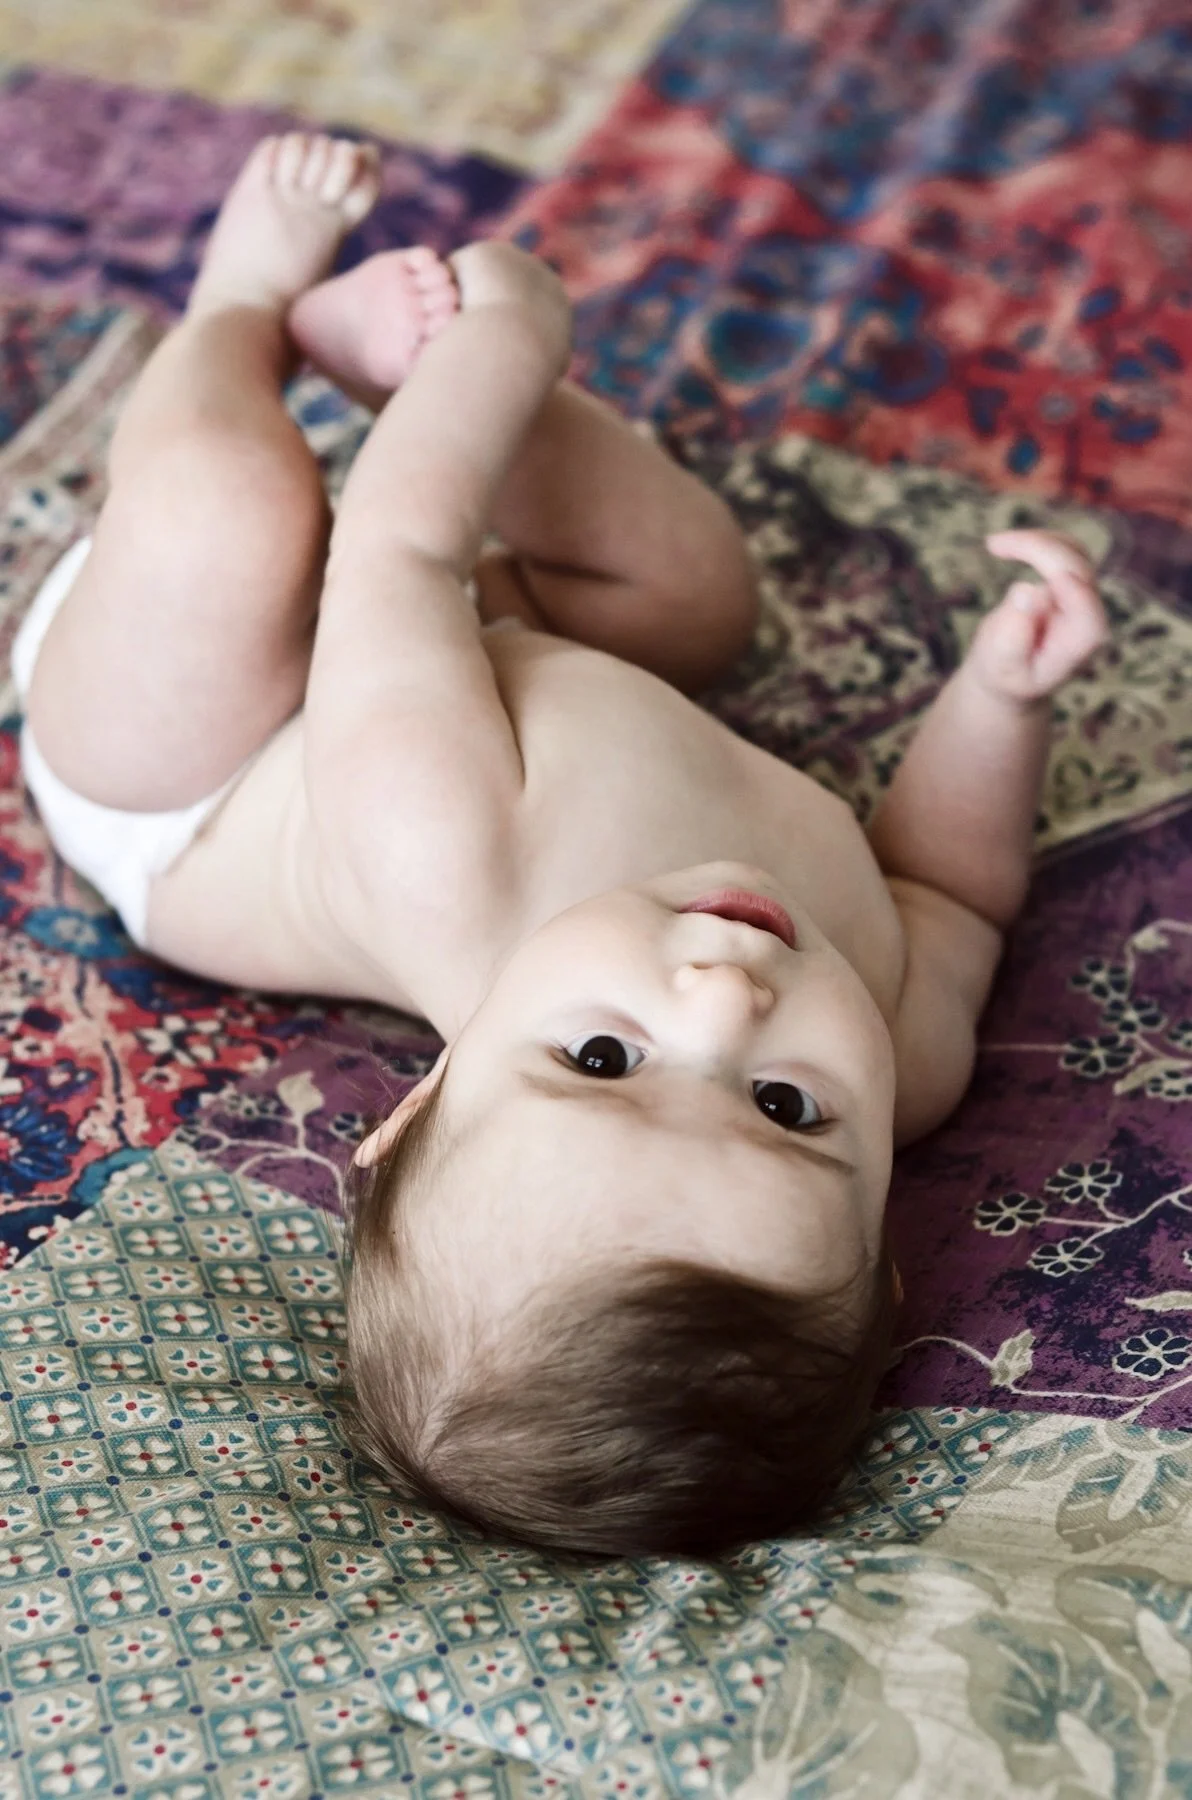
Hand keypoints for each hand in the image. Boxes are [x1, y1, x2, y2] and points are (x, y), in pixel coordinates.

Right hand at [967, 529, 1109, 704]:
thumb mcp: (1001, 664)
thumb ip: (1014, 635)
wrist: (1009, 672)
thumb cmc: (1004, 673)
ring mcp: (1083, 595)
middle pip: (1078, 571)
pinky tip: (1007, 545)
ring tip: (994, 544)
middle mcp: (1087, 616)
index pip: (1088, 617)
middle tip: (994, 545)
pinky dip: (1037, 541)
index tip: (1052, 578)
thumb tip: (1028, 591)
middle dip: (1040, 550)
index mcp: (1076, 646)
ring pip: (1073, 552)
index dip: (1077, 594)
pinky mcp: (1072, 580)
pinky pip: (1064, 548)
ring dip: (1036, 541)